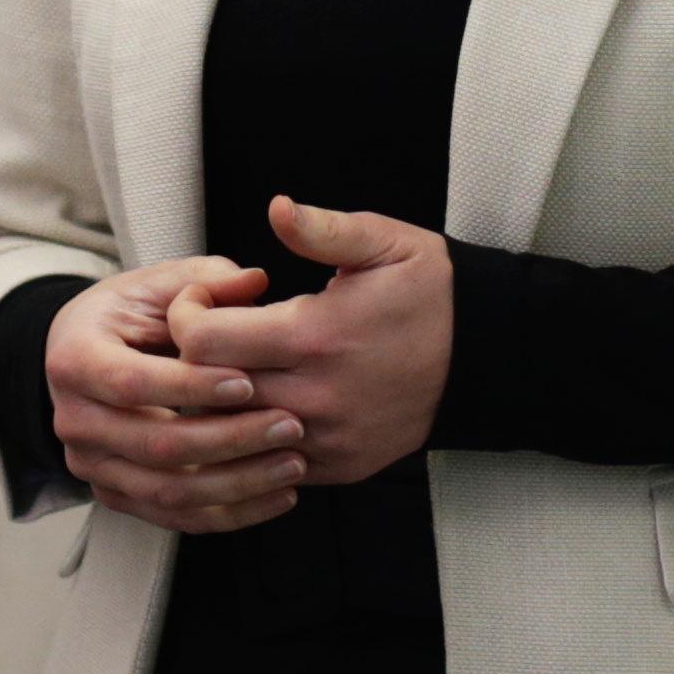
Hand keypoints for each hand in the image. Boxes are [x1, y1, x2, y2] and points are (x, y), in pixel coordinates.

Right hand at [45, 260, 302, 532]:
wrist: (89, 356)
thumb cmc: (130, 315)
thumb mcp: (159, 284)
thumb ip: (204, 281)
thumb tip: (254, 281)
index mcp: (75, 360)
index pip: (132, 383)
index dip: (191, 386)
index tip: (249, 381)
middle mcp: (74, 421)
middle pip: (156, 445)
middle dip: (230, 439)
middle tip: (290, 425)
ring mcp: (92, 465)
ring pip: (168, 492)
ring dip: (238, 484)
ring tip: (294, 463)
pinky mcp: (116, 495)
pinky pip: (175, 519)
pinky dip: (231, 514)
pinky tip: (278, 496)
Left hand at [169, 202, 450, 487]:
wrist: (485, 357)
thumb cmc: (430, 294)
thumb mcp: (384, 243)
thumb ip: (323, 228)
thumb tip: (277, 208)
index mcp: (315, 336)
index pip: (202, 342)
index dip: (187, 315)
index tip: (205, 301)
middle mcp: (315, 396)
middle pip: (207, 392)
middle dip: (195, 360)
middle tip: (215, 334)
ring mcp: (327, 438)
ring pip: (233, 433)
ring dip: (223, 401)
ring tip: (240, 367)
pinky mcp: (340, 465)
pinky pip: (271, 461)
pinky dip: (258, 435)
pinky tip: (271, 400)